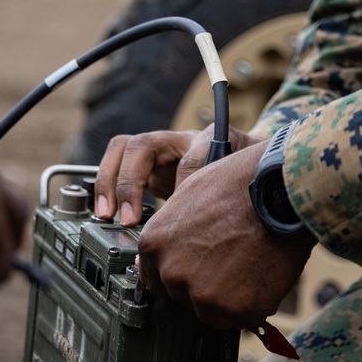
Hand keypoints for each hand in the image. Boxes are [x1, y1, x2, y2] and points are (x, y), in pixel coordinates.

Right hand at [95, 125, 256, 224]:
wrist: (250, 167)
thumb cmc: (252, 173)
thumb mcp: (254, 179)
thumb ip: (245, 192)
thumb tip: (237, 218)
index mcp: (210, 142)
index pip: (193, 155)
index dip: (184, 183)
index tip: (182, 213)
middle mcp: (180, 142)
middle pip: (145, 144)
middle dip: (130, 180)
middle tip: (129, 219)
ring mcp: (161, 152)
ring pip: (124, 148)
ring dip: (110, 180)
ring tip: (108, 215)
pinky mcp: (149, 168)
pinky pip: (118, 165)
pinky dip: (107, 186)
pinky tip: (109, 215)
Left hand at [137, 142, 313, 328]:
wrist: (280, 190)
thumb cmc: (239, 185)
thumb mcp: (188, 194)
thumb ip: (168, 233)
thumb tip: (155, 255)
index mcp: (154, 246)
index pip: (157, 281)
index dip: (183, 274)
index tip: (201, 266)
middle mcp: (172, 273)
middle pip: (184, 297)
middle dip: (205, 284)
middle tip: (232, 258)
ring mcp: (202, 295)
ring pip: (212, 311)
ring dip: (229, 297)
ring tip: (250, 262)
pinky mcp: (234, 309)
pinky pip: (242, 316)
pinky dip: (254, 302)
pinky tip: (263, 272)